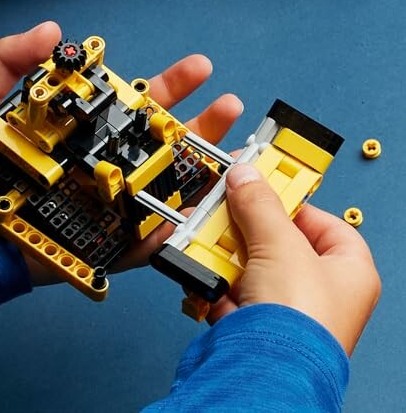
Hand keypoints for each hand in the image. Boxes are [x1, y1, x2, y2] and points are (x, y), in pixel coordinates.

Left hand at [0, 21, 242, 283]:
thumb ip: (11, 57)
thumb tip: (56, 30)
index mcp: (82, 130)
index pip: (134, 105)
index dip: (168, 86)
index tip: (200, 67)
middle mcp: (99, 165)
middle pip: (158, 145)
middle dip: (199, 125)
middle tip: (230, 107)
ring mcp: (103, 205)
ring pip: (160, 189)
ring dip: (198, 174)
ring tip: (234, 157)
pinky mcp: (99, 244)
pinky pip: (141, 242)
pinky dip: (169, 231)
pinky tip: (198, 213)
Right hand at [207, 163, 380, 355]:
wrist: (264, 372)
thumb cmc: (299, 324)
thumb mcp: (280, 244)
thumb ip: (260, 204)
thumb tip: (246, 177)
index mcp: (347, 271)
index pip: (322, 222)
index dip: (291, 202)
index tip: (263, 187)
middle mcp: (318, 292)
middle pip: (278, 242)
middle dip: (245, 226)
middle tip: (227, 208)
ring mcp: (283, 308)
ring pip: (248, 265)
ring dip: (222, 251)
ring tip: (206, 235)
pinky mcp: (252, 323)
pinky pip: (231, 290)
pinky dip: (213, 279)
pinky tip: (202, 270)